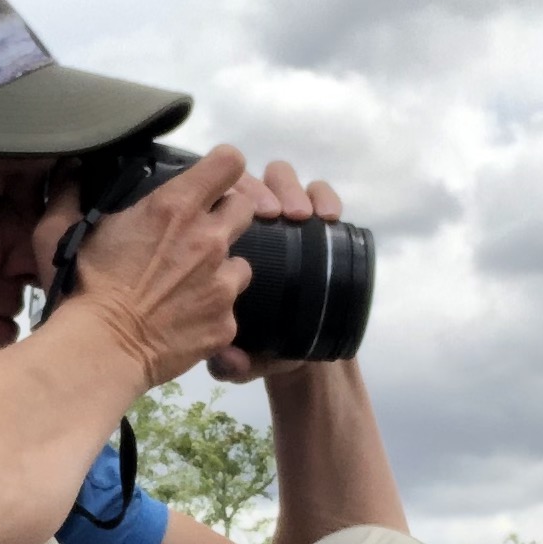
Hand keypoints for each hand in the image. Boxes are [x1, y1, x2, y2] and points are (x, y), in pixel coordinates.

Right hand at [57, 143, 256, 389]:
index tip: (210, 182)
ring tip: (189, 287)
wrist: (98, 351)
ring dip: (220, 271)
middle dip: (226, 216)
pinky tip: (185, 321)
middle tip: (198, 236)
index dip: (222, 169)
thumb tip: (70, 168)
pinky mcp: (225, 323)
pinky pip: (229, 311)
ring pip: (241, 264)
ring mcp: (222, 283)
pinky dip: (211, 314)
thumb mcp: (58, 232)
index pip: (229, 162)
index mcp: (175, 207)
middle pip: (245, 208)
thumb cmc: (78, 287)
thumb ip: (68, 193)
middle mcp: (209, 239)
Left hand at [208, 157, 341, 383]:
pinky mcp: (316, 223)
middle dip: (261, 190)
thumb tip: (228, 362)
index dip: (220, 199)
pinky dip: (325, 198)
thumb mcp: (237, 355)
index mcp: (215, 239)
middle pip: (249, 182)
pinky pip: (322, 197)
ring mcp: (283, 218)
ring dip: (291, 190)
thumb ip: (229, 360)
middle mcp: (247, 221)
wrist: (294, 350)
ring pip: (283, 181)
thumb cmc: (253, 343)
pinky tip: (329, 218)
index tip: (233, 211)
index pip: (212, 200)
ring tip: (301, 216)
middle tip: (273, 214)